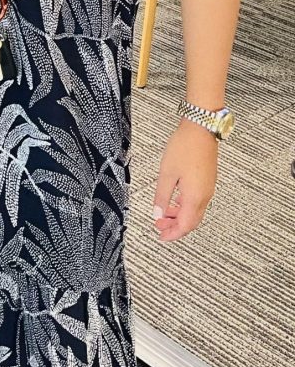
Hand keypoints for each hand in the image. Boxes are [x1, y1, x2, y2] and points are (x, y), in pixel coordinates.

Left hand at [152, 120, 218, 241]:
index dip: (173, 234)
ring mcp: (208, 188)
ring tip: (164, 214)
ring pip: (194, 211)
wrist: (201, 129)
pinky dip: (185, 206)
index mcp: (195, 197)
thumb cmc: (184, 147)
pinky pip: (197, 201)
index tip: (161, 237)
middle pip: (192, 221)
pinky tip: (174, 201)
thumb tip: (158, 214)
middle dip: (175, 227)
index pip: (185, 225)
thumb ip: (162, 196)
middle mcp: (205, 195)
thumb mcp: (167, 173)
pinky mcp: (207, 180)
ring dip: (179, 216)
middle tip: (159, 227)